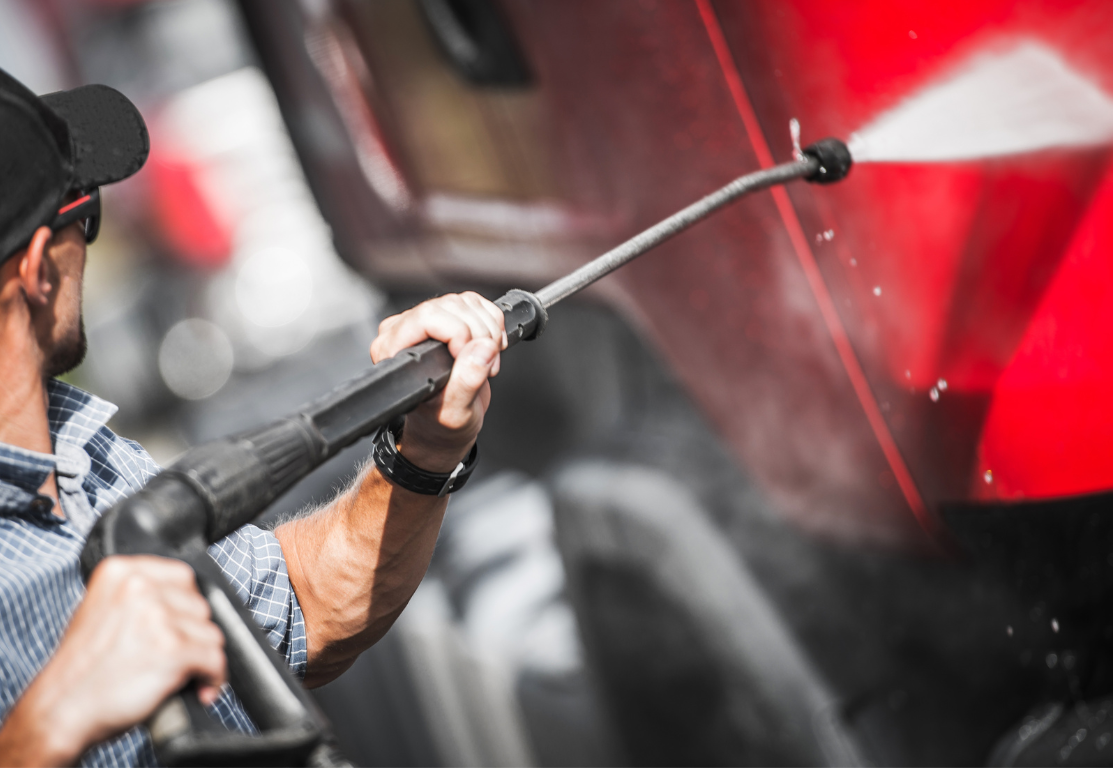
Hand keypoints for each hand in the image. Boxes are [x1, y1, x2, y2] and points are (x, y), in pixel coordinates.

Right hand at [0, 556, 225, 766]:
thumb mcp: (100, 610)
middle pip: (200, 605)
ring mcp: (158, 616)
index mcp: (121, 571)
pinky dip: (213, 678)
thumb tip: (181, 599)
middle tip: (175, 657)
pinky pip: (216, 659)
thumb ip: (138, 596)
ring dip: (202, 658)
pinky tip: (198, 690)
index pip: (183, 577)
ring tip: (180, 675)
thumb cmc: (81, 670)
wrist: (60, 711)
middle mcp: (140, 586)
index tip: (181, 626)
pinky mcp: (173, 649)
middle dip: (193, 634)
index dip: (186, 607)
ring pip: (211, 633)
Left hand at [369, 292, 505, 472]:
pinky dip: (493, 323)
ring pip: (467, 303)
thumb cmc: (440, 423)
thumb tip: (482, 349)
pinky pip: (477, 304)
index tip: (470, 358)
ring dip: (489, 331)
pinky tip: (489, 347)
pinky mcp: (448, 317)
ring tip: (488, 362)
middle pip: (451, 306)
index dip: (458, 332)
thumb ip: (466, 382)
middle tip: (486, 364)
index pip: (428, 316)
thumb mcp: (454, 413)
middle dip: (479, 334)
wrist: (446, 427)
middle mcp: (405, 330)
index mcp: (393, 350)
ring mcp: (426, 320)